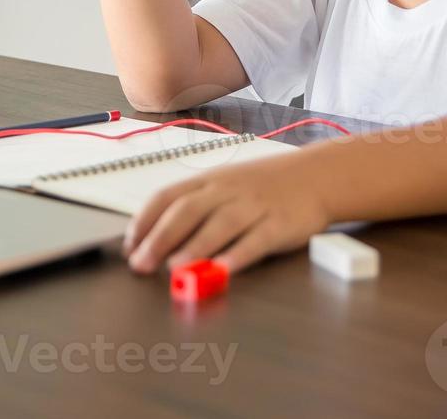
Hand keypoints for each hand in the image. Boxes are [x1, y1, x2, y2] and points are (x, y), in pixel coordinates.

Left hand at [122, 152, 330, 273]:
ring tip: (175, 269)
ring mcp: (255, 206)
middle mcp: (229, 190)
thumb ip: (196, 207)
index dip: (145, 220)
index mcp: (211, 180)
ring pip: (220, 225)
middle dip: (160, 238)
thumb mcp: (227, 185)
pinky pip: (256, 240)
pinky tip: (223, 271)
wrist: (316, 176)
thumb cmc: (265, 185)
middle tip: (141, 263)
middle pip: (188, 211)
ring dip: (195, 247)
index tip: (129, 245)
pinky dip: (238, 256)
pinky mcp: (279, 225)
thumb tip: (156, 237)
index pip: (168, 196)